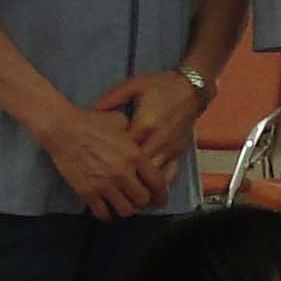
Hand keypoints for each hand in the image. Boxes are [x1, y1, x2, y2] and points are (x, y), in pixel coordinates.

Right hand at [40, 100, 167, 219]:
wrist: (62, 129)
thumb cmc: (91, 121)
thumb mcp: (120, 121)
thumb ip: (133, 133)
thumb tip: (139, 138)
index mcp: (135, 156)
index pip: (158, 182)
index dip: (162, 194)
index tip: (161, 199)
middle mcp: (123, 174)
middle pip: (143, 200)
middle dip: (143, 201)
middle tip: (138, 199)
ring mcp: (105, 185)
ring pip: (126, 210)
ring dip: (126, 208)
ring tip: (122, 203)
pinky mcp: (87, 192)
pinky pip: (103, 213)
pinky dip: (107, 214)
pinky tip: (106, 209)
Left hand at [91, 70, 207, 184]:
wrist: (190, 89)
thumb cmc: (160, 86)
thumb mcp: (133, 85)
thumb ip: (111, 99)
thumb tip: (89, 111)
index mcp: (145, 124)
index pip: (123, 149)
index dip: (108, 158)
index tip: (95, 163)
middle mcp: (158, 140)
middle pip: (137, 168)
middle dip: (122, 178)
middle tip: (106, 183)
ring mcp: (170, 150)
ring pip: (154, 177)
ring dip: (140, 186)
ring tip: (125, 194)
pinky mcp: (180, 154)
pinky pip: (170, 176)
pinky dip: (160, 187)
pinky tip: (150, 194)